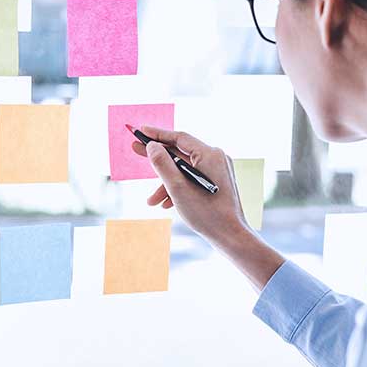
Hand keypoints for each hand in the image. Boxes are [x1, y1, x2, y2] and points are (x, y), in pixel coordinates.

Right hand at [132, 126, 286, 291]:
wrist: (229, 236)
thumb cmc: (206, 213)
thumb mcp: (177, 188)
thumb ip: (162, 164)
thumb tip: (152, 146)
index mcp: (210, 155)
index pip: (179, 137)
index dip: (158, 134)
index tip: (141, 131)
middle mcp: (216, 158)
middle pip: (181, 152)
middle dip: (158, 157)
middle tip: (136, 150)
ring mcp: (218, 170)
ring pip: (184, 169)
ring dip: (166, 182)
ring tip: (151, 200)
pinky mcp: (217, 182)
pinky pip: (193, 178)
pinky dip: (179, 187)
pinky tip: (167, 203)